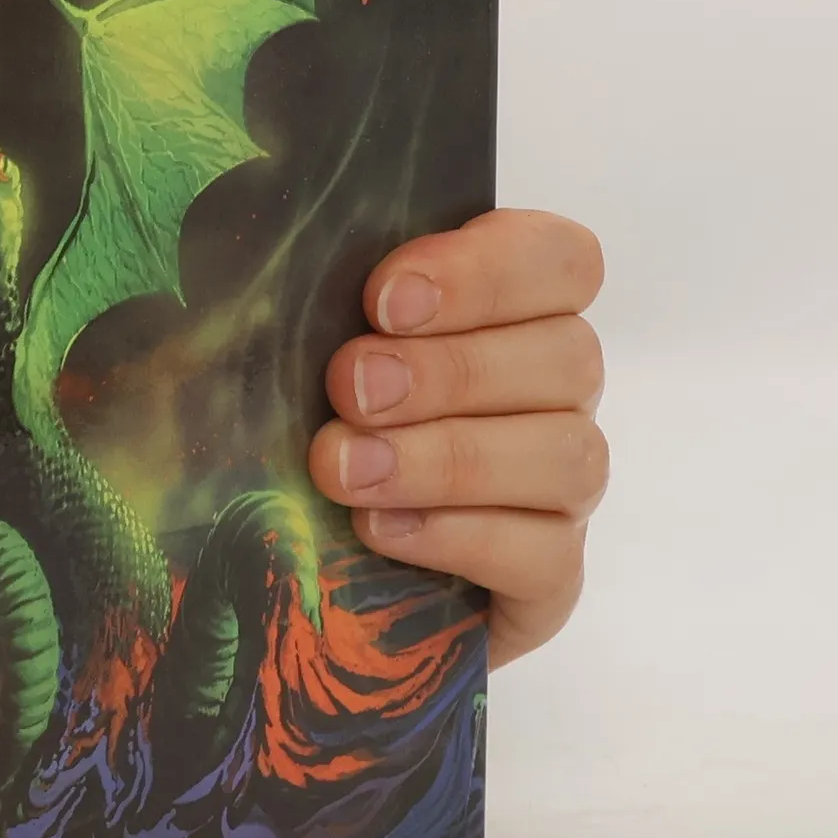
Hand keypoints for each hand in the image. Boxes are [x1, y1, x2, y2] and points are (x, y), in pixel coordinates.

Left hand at [309, 209, 607, 666]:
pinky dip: (461, 537)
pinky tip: (381, 528)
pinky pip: (547, 554)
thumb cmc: (309, 429)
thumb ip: (310, 307)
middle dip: (449, 371)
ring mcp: (562, 489)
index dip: (487, 271)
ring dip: (448, 459)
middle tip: (350, 388)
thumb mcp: (297, 356)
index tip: (385, 298)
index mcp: (515, 312)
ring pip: (567, 456)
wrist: (307, 574)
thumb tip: (269, 279)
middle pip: (568, 356)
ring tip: (345, 469)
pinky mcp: (549, 576)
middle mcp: (557, 394)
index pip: (562, 260)